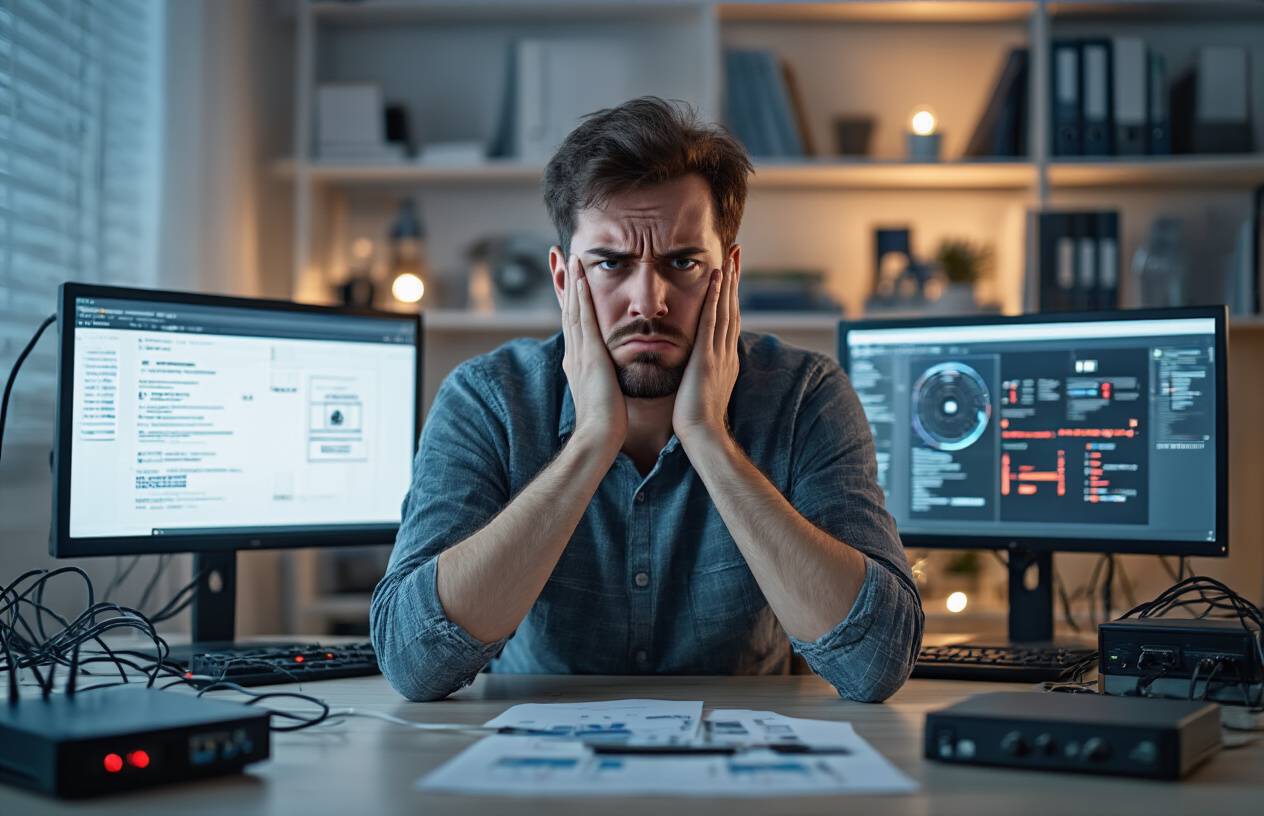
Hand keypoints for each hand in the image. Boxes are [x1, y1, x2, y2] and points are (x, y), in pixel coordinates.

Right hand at [560, 254, 626, 453]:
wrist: (599, 437)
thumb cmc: (606, 422)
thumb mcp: (603, 393)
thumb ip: (603, 378)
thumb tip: (608, 374)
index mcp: (578, 363)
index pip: (573, 324)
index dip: (569, 300)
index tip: (567, 278)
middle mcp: (574, 354)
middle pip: (567, 311)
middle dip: (564, 283)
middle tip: (559, 257)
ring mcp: (579, 354)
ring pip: (573, 310)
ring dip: (571, 282)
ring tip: (570, 257)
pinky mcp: (589, 356)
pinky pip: (584, 320)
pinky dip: (581, 297)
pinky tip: (582, 278)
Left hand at [673, 260, 739, 447]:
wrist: (703, 436)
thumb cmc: (696, 419)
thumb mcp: (702, 388)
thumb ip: (702, 371)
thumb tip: (698, 364)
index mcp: (725, 359)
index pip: (729, 320)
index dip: (731, 295)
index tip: (730, 272)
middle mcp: (726, 352)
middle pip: (732, 308)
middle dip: (734, 279)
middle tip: (736, 252)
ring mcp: (719, 354)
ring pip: (725, 310)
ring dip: (728, 281)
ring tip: (729, 256)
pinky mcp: (707, 358)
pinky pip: (711, 321)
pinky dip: (715, 298)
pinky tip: (716, 278)